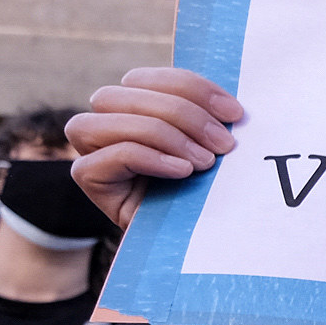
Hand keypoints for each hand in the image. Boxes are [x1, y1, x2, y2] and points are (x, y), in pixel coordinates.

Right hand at [68, 67, 244, 228]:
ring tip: (204, 162)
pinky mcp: (89, 179)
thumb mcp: (210, 149)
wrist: (195, 246)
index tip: (235, 113)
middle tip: (224, 143)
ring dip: (163, 133)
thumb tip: (231, 105)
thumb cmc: (207, 193)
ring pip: (106, 115)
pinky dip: (148, 157)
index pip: (149, 78)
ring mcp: (94, 149)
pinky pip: (106, 156)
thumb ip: (208, 120)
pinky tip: (182, 172)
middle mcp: (108, 123)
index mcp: (137, 106)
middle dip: (182, 112)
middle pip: (125, 92)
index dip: (193, 87)